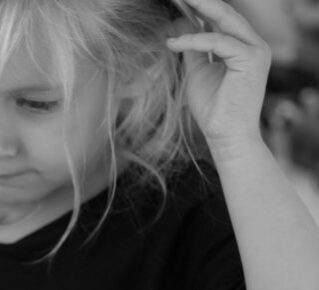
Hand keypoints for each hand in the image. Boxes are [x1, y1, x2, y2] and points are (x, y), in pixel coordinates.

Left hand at [166, 0, 271, 148]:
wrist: (225, 135)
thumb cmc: (213, 108)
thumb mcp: (197, 71)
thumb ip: (193, 48)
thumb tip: (180, 25)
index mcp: (242, 46)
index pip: (221, 18)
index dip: (200, 7)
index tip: (179, 0)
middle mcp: (253, 44)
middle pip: (225, 12)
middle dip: (201, 1)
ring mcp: (255, 50)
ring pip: (224, 20)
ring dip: (199, 10)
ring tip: (176, 2)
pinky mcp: (251, 59)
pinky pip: (219, 41)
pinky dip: (195, 40)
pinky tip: (175, 43)